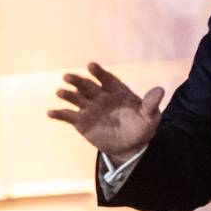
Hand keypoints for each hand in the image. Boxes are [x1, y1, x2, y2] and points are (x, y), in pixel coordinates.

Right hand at [47, 62, 163, 160]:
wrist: (130, 144)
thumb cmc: (141, 126)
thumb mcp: (150, 116)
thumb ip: (151, 104)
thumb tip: (160, 90)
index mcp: (116, 90)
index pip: (106, 79)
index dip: (99, 72)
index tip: (91, 66)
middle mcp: (100, 96)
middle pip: (87, 86)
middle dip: (78, 81)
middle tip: (67, 76)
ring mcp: (89, 108)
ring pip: (76, 99)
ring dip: (68, 95)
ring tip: (60, 92)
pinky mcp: (82, 122)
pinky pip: (69, 116)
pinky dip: (60, 114)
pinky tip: (50, 112)